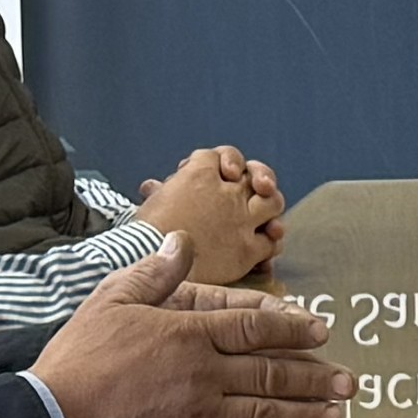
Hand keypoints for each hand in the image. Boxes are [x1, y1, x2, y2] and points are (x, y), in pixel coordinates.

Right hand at [31, 235, 354, 417]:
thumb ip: (155, 272)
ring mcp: (198, 411)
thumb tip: (182, 241)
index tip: (320, 330)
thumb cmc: (80, 356)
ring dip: (306, 411)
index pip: (254, 325)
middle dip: (315, 374)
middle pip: (272, 371)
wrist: (53, 417)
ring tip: (336, 413)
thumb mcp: (113, 298)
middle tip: (349, 379)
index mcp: (188, 332)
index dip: (291, 327)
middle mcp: (202, 372)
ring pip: (265, 410)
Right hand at [132, 146, 284, 282]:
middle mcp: (227, 193)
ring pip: (273, 203)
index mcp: (201, 175)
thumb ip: (160, 192)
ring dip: (271, 208)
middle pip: (256, 175)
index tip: (220, 173)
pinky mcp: (247, 250)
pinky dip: (270, 243)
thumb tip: (151, 186)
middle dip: (258, 180)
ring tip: (265, 217)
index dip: (224, 161)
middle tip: (255, 189)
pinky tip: (263, 246)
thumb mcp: (151, 204)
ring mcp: (241, 220)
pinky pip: (271, 242)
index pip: (223, 154)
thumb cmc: (144, 233)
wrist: (149, 262)